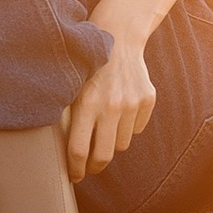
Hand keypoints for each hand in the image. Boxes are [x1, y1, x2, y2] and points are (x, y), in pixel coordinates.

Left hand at [65, 27, 155, 183]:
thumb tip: (65, 153)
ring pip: (122, 144)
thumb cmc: (87, 66)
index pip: (79, 150)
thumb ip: (69, 117)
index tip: (74, 175)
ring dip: (112, 143)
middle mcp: (111, 105)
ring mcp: (132, 103)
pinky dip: (127, 127)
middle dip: (94, 167)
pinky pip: (137, 129)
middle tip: (88, 168)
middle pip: (104, 155)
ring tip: (104, 129)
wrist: (118, 37)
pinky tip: (120, 111)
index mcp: (87, 103)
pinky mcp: (147, 99)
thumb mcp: (71, 88)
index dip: (75, 169)